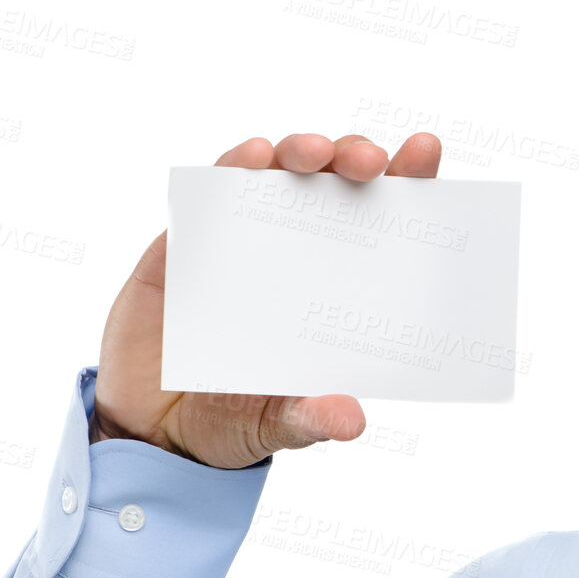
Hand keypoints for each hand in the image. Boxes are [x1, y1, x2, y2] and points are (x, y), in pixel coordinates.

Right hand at [90, 132, 442, 468]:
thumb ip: (312, 419)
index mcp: (343, 286)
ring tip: (310, 155)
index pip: (386, 222)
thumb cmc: (236, 416)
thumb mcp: (279, 423)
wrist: (153, 426)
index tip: (425, 150)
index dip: (410, 181)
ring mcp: (249, 237)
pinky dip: (234, 167)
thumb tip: (350, 421)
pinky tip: (250, 159)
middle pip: (338, 182)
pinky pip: (215, 189)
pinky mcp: (193, 238)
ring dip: (298, 151)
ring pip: (281, 172)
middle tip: (367, 162)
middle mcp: (304, 250)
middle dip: (355, 157)